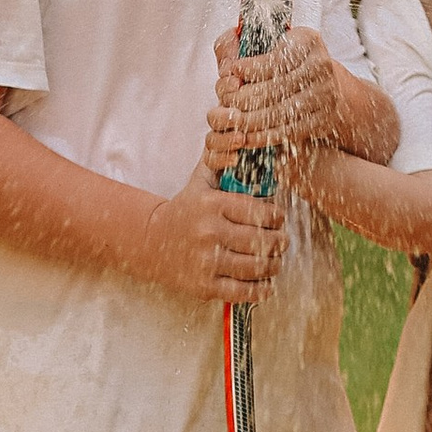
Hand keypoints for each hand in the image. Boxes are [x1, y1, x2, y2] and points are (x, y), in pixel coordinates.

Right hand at [137, 163, 284, 305]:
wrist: (149, 241)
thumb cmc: (185, 209)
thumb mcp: (201, 181)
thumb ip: (223, 162)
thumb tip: (249, 139)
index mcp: (213, 204)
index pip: (262, 212)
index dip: (278, 218)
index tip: (279, 220)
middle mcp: (210, 232)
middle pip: (263, 241)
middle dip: (280, 243)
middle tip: (281, 242)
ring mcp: (206, 261)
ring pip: (257, 267)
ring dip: (274, 266)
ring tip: (275, 261)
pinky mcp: (203, 286)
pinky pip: (243, 291)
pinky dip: (261, 289)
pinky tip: (266, 284)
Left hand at [207, 22, 339, 165]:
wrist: (323, 83)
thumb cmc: (286, 61)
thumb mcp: (267, 43)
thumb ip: (237, 45)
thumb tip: (227, 67)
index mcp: (308, 41)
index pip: (278, 57)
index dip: (252, 67)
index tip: (232, 70)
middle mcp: (322, 66)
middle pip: (278, 87)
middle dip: (246, 96)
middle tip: (225, 99)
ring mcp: (327, 94)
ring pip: (282, 111)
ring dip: (252, 119)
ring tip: (232, 119)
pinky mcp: (324, 119)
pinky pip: (290, 131)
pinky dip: (265, 135)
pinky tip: (246, 135)